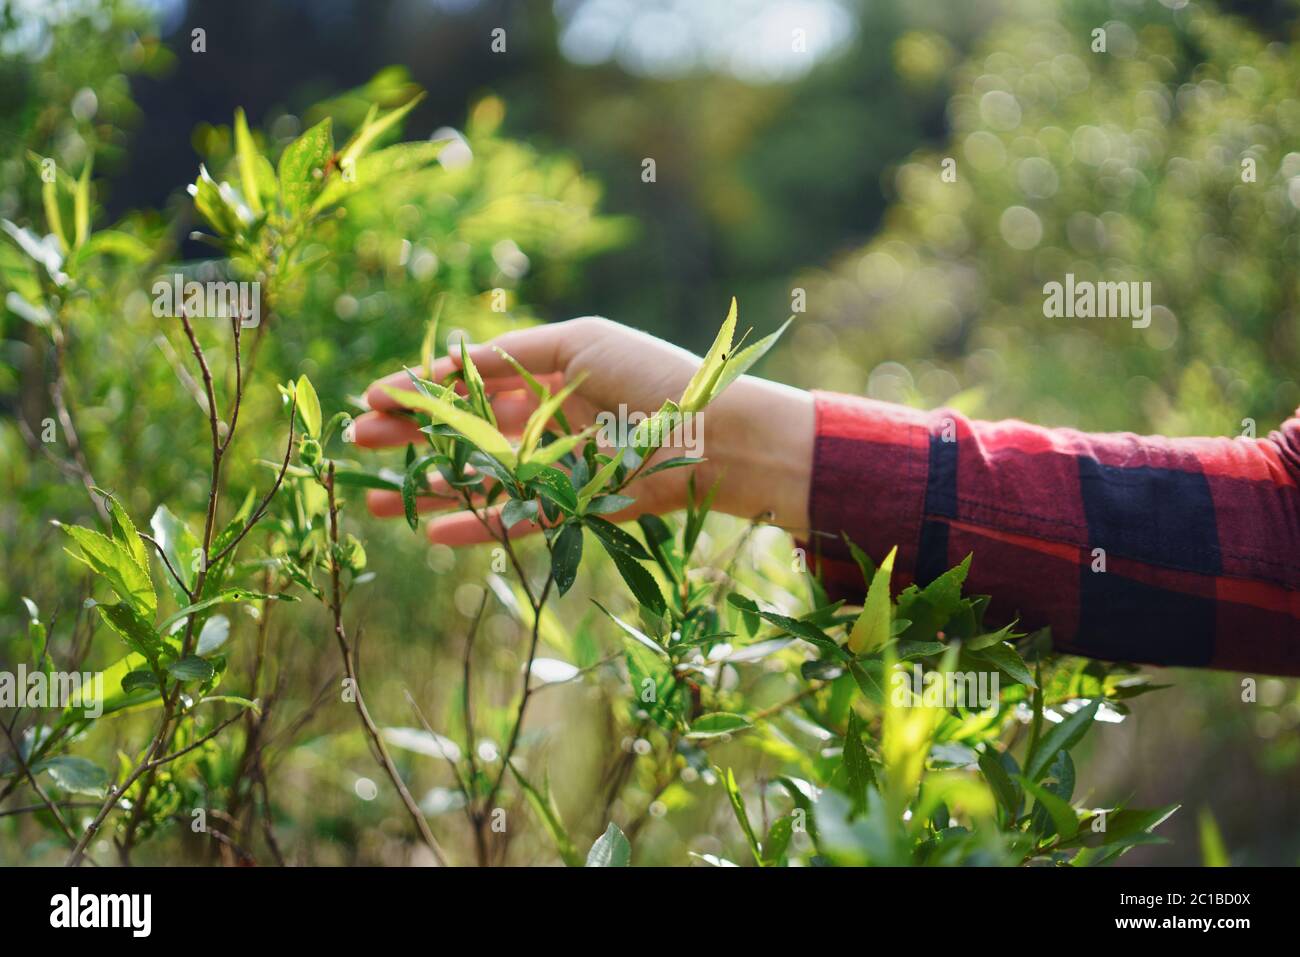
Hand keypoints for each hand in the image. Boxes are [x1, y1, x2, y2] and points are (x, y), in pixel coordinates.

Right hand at [352, 316, 813, 544]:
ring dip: (428, 490)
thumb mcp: (578, 343)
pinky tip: (430, 531)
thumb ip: (511, 355)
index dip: (421, 390)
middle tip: (357, 444)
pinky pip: (515, 519)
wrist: (716, 432)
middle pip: (463, 432)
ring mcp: (557, 467)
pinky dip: (474, 526)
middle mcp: (546, 421)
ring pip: (479, 481)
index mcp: (547, 374)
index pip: (469, 383)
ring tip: (375, 501)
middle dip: (410, 438)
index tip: (373, 398)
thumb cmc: (652, 375)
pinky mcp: (574, 508)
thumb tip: (447, 366)